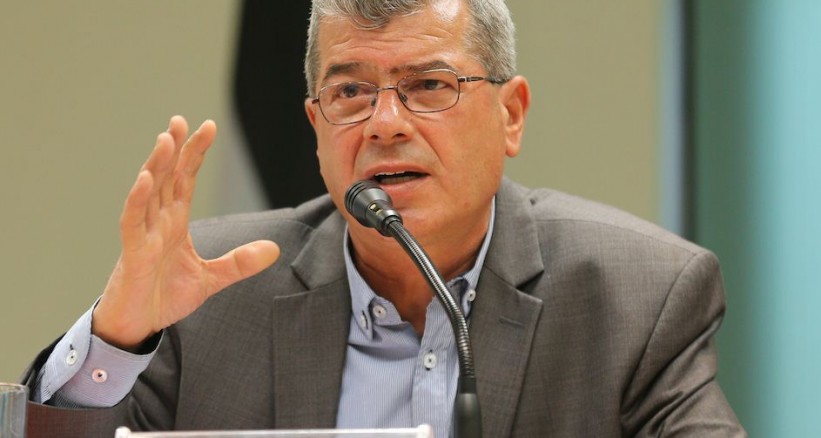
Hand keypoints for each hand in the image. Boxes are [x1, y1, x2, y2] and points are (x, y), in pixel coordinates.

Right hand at [92, 116, 279, 349]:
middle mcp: (159, 222)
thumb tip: (274, 250)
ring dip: (157, 165)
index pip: (185, 179)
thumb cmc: (165, 296)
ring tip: (166, 139)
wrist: (139, 325)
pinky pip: (134, 221)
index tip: (208, 126)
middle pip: (167, 177)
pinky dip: (138, 200)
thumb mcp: (212, 279)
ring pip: (149, 192)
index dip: (195, 153)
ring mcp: (144, 234)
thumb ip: (240, 262)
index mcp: (175, 222)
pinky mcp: (133, 253)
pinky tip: (146, 179)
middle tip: (181, 120)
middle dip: (175, 148)